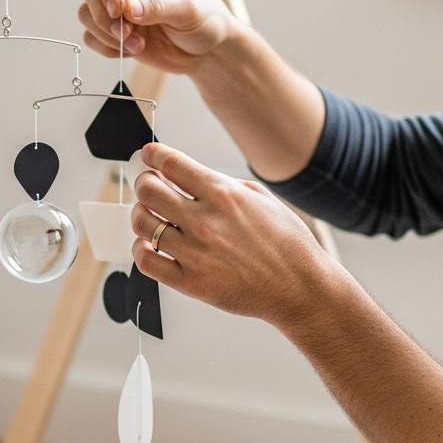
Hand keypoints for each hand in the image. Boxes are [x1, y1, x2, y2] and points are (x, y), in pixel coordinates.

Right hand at [78, 0, 236, 74]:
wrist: (207, 51)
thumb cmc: (205, 20)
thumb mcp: (188, 10)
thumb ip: (157, 7)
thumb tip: (127, 7)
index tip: (117, 11)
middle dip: (104, 17)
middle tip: (126, 35)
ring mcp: (118, 7)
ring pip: (87, 14)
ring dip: (107, 35)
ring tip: (137, 46)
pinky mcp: (113, 31)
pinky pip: (91, 37)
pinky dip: (107, 48)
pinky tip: (133, 50)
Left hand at [128, 142, 342, 330]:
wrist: (301, 287)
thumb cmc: (286, 243)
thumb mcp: (261, 198)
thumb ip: (222, 184)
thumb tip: (187, 176)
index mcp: (222, 194)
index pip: (170, 163)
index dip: (152, 155)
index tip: (147, 155)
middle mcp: (204, 221)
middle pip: (148, 190)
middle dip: (144, 183)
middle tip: (148, 187)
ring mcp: (195, 253)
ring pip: (142, 224)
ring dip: (141, 215)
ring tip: (149, 216)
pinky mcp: (190, 283)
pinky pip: (146, 261)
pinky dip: (141, 248)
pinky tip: (150, 245)